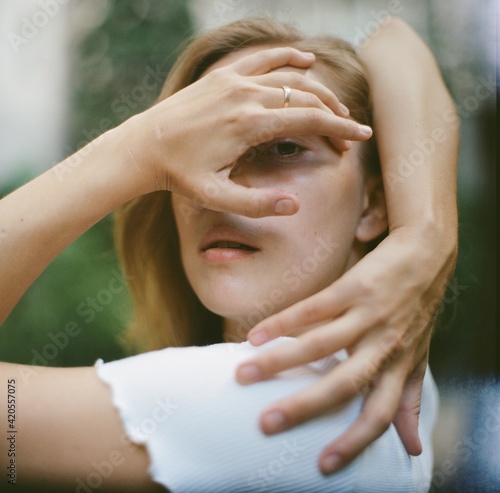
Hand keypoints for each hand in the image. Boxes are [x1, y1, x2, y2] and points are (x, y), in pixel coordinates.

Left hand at [121, 47, 371, 217]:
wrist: (143, 148)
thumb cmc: (179, 176)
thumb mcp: (216, 198)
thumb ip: (257, 204)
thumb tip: (296, 205)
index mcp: (248, 124)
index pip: (308, 120)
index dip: (339, 129)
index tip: (361, 137)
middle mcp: (245, 95)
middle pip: (305, 98)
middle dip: (333, 116)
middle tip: (348, 135)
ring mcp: (233, 80)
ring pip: (289, 77)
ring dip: (317, 91)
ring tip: (335, 108)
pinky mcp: (222, 75)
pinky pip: (262, 58)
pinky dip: (287, 57)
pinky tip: (305, 60)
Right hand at [236, 227, 456, 472]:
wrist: (426, 254)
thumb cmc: (417, 309)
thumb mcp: (418, 356)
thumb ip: (410, 398)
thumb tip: (412, 447)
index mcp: (398, 365)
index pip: (380, 412)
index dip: (355, 441)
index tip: (324, 464)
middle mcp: (384, 344)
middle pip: (344, 383)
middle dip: (305, 406)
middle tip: (267, 423)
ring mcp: (368, 315)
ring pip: (320, 344)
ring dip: (280, 361)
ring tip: (244, 373)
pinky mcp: (354, 288)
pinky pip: (313, 309)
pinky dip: (282, 322)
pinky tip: (256, 334)